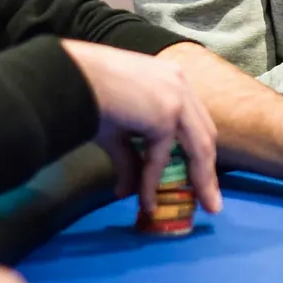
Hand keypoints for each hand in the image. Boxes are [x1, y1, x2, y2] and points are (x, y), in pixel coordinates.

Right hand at [61, 40, 222, 215]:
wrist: (71, 77)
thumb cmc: (89, 95)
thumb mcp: (117, 130)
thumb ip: (130, 158)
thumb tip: (127, 192)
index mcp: (173, 81)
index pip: (196, 121)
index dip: (200, 151)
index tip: (202, 176)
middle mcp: (181, 85)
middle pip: (205, 134)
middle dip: (208, 170)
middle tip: (211, 200)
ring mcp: (176, 98)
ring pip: (198, 147)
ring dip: (201, 180)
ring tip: (208, 206)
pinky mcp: (164, 113)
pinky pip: (160, 157)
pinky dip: (152, 182)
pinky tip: (147, 202)